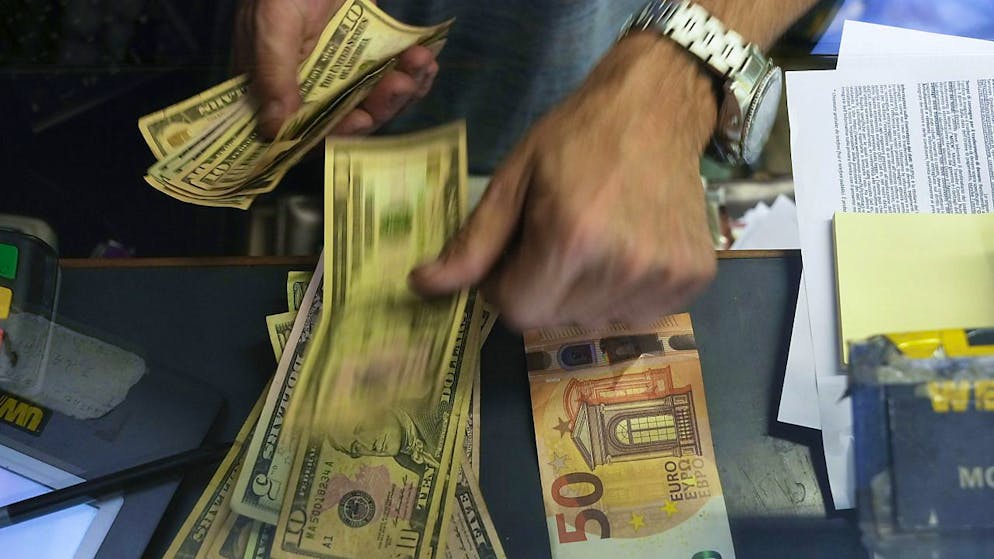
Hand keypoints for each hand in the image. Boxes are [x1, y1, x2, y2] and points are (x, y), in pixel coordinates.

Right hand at [234, 0, 438, 137]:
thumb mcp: (273, 28)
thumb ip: (275, 76)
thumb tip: (274, 131)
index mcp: (278, 90)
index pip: (308, 130)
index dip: (336, 134)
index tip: (360, 121)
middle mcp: (312, 89)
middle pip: (351, 119)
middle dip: (380, 106)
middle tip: (401, 84)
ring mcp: (342, 75)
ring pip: (376, 100)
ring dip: (403, 89)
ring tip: (420, 64)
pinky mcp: (367, 58)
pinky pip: (392, 76)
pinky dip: (412, 75)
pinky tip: (426, 65)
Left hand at [409, 35, 718, 329]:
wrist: (657, 108)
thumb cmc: (577, 136)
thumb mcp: (514, 178)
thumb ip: (473, 241)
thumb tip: (422, 285)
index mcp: (570, 239)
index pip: (516, 312)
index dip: (504, 286)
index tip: (515, 253)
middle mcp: (621, 267)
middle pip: (554, 319)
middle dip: (540, 289)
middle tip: (552, 241)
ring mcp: (663, 277)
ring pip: (594, 320)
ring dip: (580, 294)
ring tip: (593, 241)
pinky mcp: (691, 280)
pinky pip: (636, 315)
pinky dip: (620, 293)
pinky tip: (626, 249)